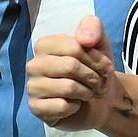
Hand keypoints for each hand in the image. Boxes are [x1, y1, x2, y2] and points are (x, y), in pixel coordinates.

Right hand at [25, 15, 120, 131]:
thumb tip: (84, 39)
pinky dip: (76, 107)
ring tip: (88, 93)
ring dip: (87, 92)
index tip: (104, 67)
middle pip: (71, 66)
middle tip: (98, 83)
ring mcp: (33, 87)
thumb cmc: (95, 70)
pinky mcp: (36, 108)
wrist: (101, 101)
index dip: (95, 59)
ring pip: (68, 87)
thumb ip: (93, 28)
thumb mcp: (100, 43)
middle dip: (93, 77)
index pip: (74, 47)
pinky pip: (62, 106)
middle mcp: (34, 64)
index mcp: (45, 45)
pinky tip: (74, 105)